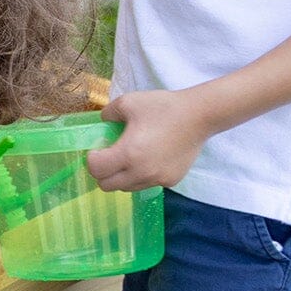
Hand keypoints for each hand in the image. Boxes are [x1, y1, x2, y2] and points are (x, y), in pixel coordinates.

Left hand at [88, 86, 210, 192]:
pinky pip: (147, 184)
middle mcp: (141, 172)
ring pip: (127, 187)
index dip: (91, 159)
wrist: (199, 115)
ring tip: (130, 156)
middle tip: (108, 156)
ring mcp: (157, 179)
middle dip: (102, 172)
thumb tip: (102, 122)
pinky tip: (150, 157)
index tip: (97, 149)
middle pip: (107, 186)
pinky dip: (142, 175)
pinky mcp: (171, 180)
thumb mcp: (129, 102)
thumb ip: (108, 114)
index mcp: (128, 154)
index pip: (96, 169)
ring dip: (121, 176)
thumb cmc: (163, 107)